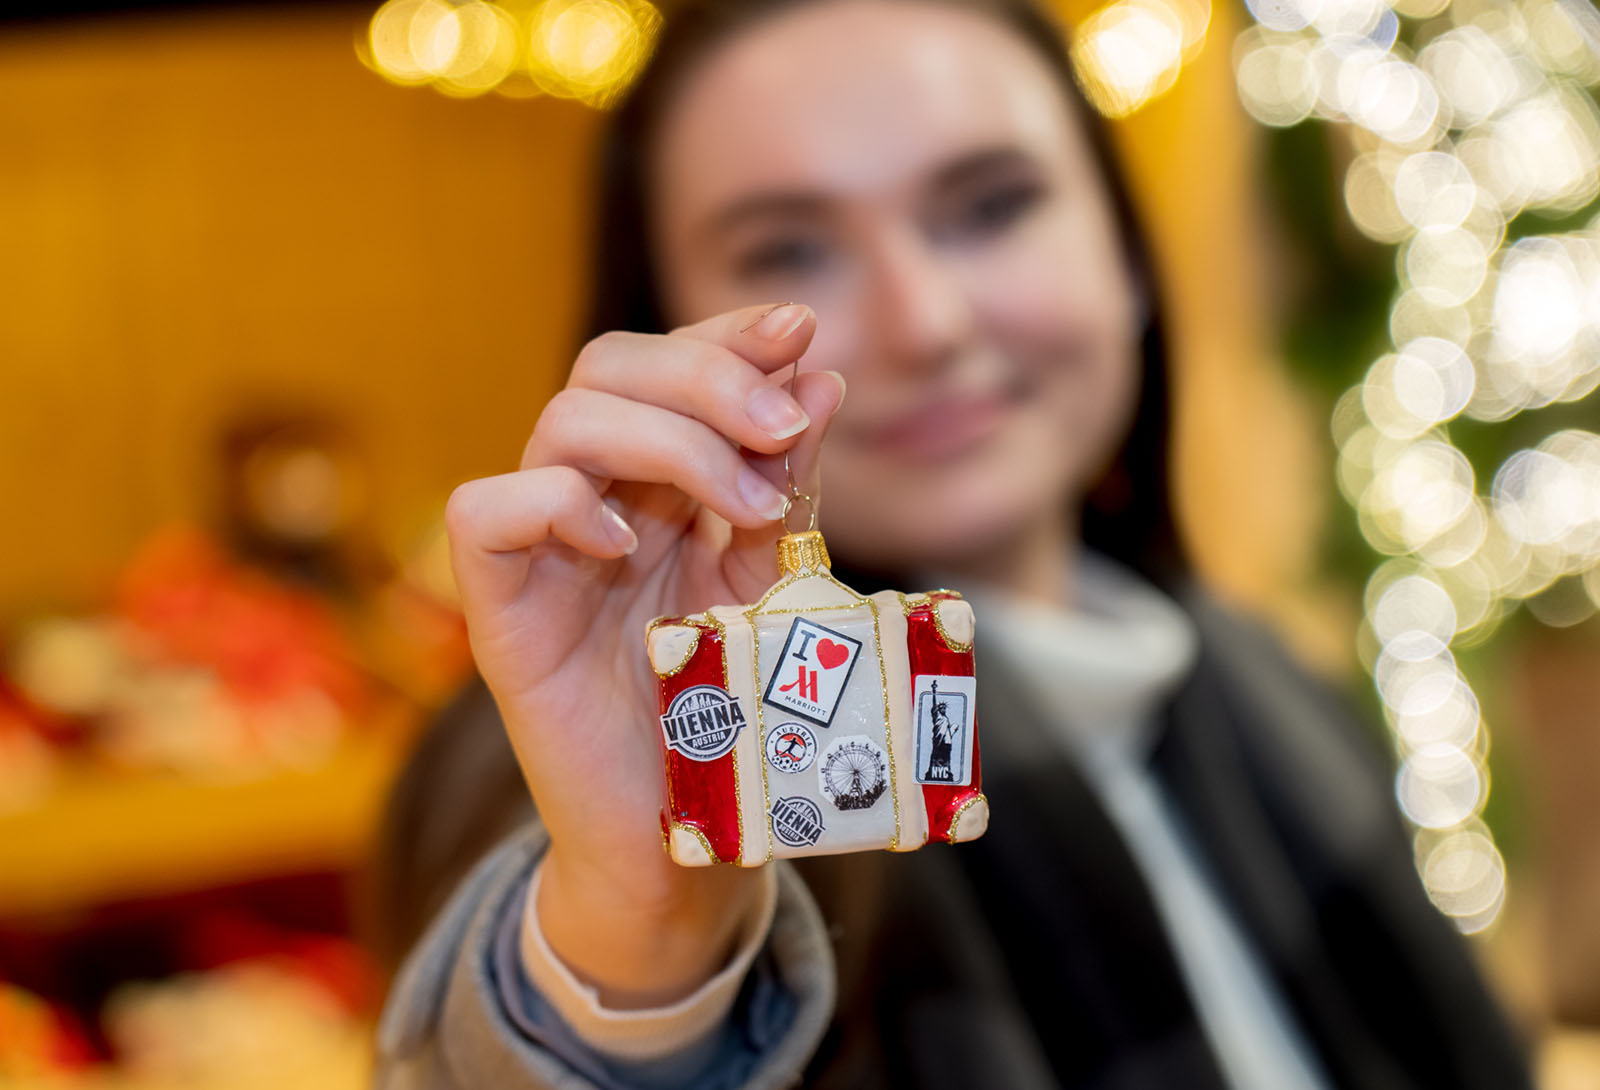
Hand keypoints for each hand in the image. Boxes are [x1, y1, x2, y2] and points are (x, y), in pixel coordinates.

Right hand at [445, 303, 844, 1005]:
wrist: (689, 833)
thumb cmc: (731, 707)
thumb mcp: (775, 580)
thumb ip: (788, 484)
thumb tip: (820, 378)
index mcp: (655, 483)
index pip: (665, 363)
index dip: (724, 334)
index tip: (799, 332)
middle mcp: (592, 499)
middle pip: (607, 367)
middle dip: (704, 374)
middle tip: (781, 425)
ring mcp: (542, 552)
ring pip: (560, 423)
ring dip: (668, 441)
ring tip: (745, 507)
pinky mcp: (501, 614)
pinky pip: (484, 512)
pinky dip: (558, 502)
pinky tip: (629, 545)